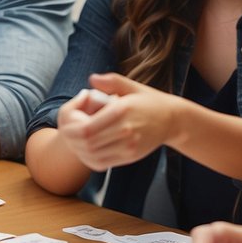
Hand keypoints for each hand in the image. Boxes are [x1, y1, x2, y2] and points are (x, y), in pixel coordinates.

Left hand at [55, 73, 178, 171]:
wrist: (173, 120)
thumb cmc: (149, 100)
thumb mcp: (131, 86)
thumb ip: (111, 81)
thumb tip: (91, 80)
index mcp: (122, 110)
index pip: (86, 127)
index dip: (71, 126)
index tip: (69, 119)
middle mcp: (125, 130)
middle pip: (86, 143)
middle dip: (71, 138)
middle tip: (68, 130)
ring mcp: (129, 146)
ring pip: (92, 155)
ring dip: (78, 149)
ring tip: (75, 139)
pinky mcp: (131, 156)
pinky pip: (103, 163)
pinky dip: (89, 158)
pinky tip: (86, 150)